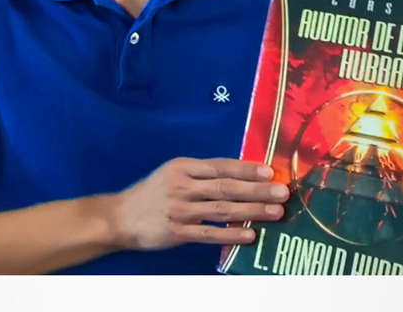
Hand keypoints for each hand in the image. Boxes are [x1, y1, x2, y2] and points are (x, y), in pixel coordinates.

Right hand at [107, 157, 288, 250]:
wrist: (119, 217)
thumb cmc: (151, 193)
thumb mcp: (172, 174)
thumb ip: (200, 174)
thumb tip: (239, 176)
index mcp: (183, 167)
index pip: (221, 166)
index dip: (247, 169)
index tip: (270, 172)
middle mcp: (182, 186)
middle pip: (226, 187)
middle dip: (257, 190)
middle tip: (283, 192)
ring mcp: (180, 210)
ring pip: (222, 210)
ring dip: (252, 211)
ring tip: (276, 212)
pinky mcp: (176, 232)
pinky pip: (210, 234)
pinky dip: (231, 235)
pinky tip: (250, 235)